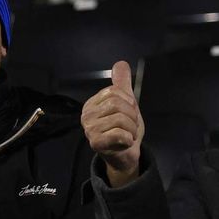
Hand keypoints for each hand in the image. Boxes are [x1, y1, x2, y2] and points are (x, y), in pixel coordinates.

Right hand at [82, 60, 143, 187]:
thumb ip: (122, 84)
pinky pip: (119, 134)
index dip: (128, 102)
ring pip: (121, 119)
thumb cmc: (124, 129)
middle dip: (132, 116)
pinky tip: (124, 143)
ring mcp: (89, 130)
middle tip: (130, 126)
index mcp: (92, 104)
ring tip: (128, 135)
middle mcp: (86, 115)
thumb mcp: (126, 103)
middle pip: (117, 104)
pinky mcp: (96, 143)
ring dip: (132, 129)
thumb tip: (120, 63)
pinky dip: (128, 138)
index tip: (129, 114)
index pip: (115, 92)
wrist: (125, 155)